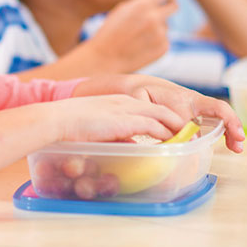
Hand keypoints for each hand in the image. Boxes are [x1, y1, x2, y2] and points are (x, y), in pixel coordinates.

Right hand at [52, 94, 185, 142]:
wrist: (57, 119)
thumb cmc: (71, 125)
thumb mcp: (98, 127)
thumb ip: (117, 134)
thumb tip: (132, 146)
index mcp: (119, 101)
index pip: (150, 107)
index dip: (165, 117)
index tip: (176, 128)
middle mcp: (127, 102)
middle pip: (161, 109)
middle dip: (177, 121)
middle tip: (189, 133)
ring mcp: (127, 110)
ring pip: (162, 116)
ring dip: (177, 128)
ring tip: (188, 138)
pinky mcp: (125, 121)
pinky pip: (154, 127)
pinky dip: (166, 134)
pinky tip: (174, 141)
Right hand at [88, 0, 176, 70]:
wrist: (105, 59)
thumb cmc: (110, 32)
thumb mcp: (122, 10)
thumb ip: (141, 1)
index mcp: (143, 5)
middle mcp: (154, 18)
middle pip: (174, 6)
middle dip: (168, 7)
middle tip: (161, 11)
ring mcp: (160, 34)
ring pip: (166, 25)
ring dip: (157, 27)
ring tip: (138, 37)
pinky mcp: (163, 48)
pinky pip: (164, 39)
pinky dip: (156, 41)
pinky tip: (141, 46)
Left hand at [123, 76, 244, 151]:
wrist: (141, 87)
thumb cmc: (141, 93)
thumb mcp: (140, 99)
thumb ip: (153, 114)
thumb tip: (177, 135)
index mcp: (182, 97)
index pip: (194, 112)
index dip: (196, 127)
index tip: (197, 142)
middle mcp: (195, 101)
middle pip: (218, 110)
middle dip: (230, 124)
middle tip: (237, 142)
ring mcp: (199, 108)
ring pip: (221, 117)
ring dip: (232, 131)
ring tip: (237, 148)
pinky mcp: (199, 115)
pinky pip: (217, 122)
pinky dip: (226, 134)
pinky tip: (231, 146)